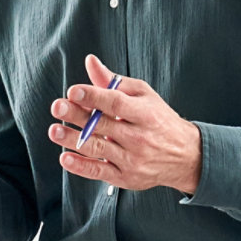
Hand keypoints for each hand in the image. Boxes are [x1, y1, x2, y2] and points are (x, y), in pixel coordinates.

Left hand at [48, 54, 201, 193]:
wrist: (185, 156)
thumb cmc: (160, 120)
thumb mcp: (143, 96)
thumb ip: (114, 82)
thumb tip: (90, 61)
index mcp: (145, 113)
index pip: (116, 103)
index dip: (93, 96)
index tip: (73, 91)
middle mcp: (139, 137)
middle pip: (103, 125)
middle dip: (77, 115)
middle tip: (57, 106)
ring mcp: (132, 160)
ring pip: (98, 148)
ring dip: (73, 140)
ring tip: (54, 131)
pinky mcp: (126, 178)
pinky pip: (100, 171)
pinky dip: (81, 167)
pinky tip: (65, 157)